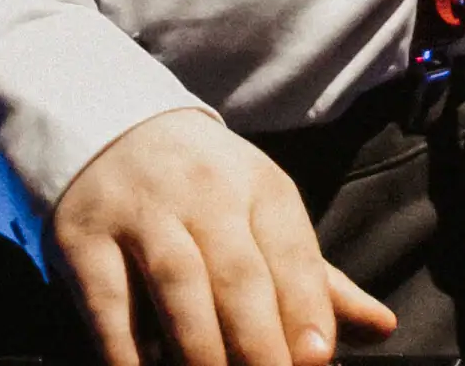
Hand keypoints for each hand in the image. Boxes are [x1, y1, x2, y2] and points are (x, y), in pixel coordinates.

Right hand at [51, 107, 395, 365]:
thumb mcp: (261, 212)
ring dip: (201, 352)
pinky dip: (128, 352)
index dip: (306, 310)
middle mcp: (200, 191)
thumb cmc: (202, 188)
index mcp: (257, 185)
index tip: (316, 361)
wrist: (105, 123)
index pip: (291, 252)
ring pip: (178, 286)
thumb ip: (315, 278)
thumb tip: (381, 328)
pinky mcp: (83, 235)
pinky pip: (109, 303)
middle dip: (259, 345)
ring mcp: (138, 211)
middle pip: (238, 275)